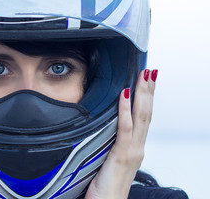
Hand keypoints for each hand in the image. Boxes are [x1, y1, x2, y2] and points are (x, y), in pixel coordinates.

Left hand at [85, 69, 157, 198]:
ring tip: (144, 76)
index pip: (144, 118)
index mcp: (135, 147)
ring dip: (142, 94)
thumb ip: (112, 145)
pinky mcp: (120, 156)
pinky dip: (125, 110)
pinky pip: (124, 129)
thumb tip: (106, 129)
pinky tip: (124, 94)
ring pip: (140, 117)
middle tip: (151, 71)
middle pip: (146, 113)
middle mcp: (137, 147)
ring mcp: (131, 151)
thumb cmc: (106, 185)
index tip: (147, 81)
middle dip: (148, 91)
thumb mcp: (111, 161)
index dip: (147, 99)